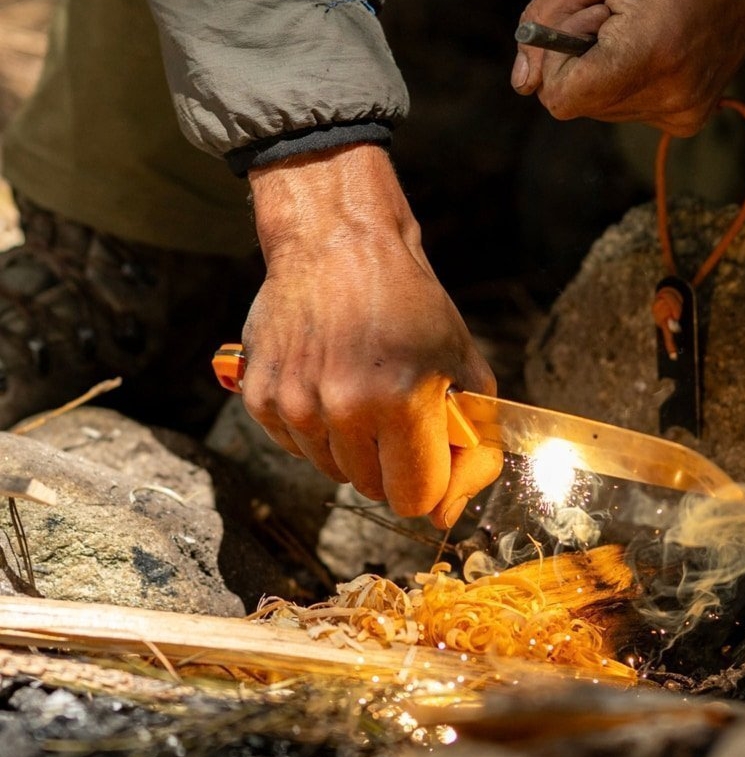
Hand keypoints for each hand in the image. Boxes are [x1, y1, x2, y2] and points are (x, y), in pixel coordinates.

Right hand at [242, 145, 501, 527]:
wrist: (336, 243)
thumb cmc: (409, 303)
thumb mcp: (463, 362)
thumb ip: (473, 441)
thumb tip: (445, 513)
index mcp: (400, 400)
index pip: (415, 498)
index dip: (430, 486)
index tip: (433, 461)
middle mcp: (342, 407)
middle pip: (373, 489)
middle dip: (393, 462)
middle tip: (398, 413)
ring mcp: (295, 404)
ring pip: (334, 471)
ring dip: (354, 446)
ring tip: (362, 389)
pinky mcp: (259, 398)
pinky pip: (298, 448)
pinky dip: (318, 429)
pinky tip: (329, 382)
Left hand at [511, 0, 744, 134]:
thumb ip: (543, 22)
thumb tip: (523, 85)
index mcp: (646, 54)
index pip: (561, 100)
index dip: (558, 62)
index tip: (584, 24)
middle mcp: (670, 95)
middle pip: (580, 104)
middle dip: (584, 61)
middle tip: (620, 16)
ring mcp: (683, 113)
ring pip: (602, 110)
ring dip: (608, 69)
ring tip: (644, 26)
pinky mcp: (690, 119)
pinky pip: (630, 111)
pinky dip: (631, 80)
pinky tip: (660, 46)